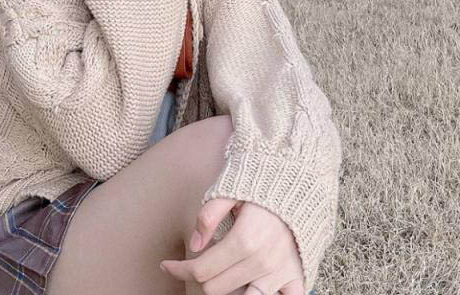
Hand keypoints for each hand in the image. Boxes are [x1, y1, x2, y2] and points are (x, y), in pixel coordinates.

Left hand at [159, 198, 303, 294]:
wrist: (300, 182)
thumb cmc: (260, 185)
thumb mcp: (229, 190)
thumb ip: (208, 216)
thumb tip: (193, 245)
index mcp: (244, 240)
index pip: (201, 270)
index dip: (179, 269)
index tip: (167, 265)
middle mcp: (262, 262)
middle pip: (216, 289)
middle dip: (199, 276)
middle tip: (194, 263)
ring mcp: (280, 273)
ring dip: (226, 289)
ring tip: (219, 273)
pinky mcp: (296, 276)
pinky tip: (250, 285)